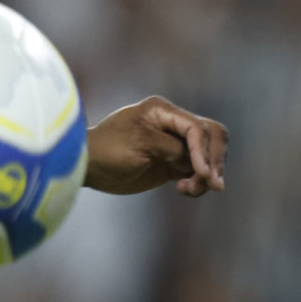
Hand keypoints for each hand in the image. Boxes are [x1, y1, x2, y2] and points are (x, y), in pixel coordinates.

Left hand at [84, 96, 228, 196]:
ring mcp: (174, 144)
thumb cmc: (106, 149)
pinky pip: (196, 172)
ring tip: (188, 190)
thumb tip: (195, 159)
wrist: (86, 166)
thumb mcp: (138, 144)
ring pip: (208, 156)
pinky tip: (184, 190)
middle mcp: (172, 124)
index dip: (203, 150)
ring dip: (206, 175)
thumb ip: (170, 148)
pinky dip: (197, 182)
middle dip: (215, 160)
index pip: (197, 127)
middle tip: (211, 184)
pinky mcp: (172, 163)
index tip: (201, 173)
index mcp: (163, 111)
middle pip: (212, 137)